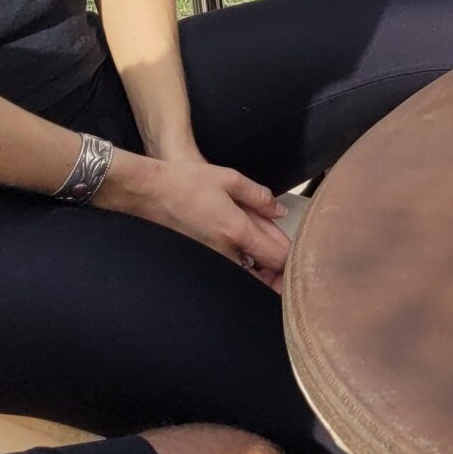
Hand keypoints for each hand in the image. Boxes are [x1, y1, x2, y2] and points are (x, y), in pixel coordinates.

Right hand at [98, 152, 290, 291]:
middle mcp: (224, 250)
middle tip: (294, 269)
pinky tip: (251, 258)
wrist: (147, 192)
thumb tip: (279, 211)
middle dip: (281, 273)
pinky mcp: (200, 257)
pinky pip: (230, 268)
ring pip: (247, 274)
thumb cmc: (186, 182)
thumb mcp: (230, 179)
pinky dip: (245, 267)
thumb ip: (259, 196)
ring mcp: (211, 257)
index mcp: (236, 230)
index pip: (276, 257)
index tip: (305, 256)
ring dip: (263, 272)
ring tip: (276, 264)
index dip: (294, 260)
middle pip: (264, 273)